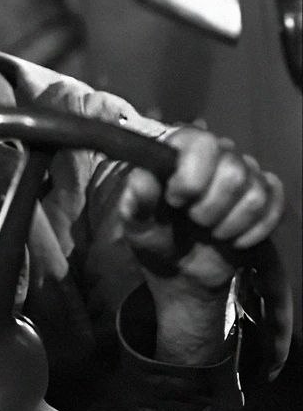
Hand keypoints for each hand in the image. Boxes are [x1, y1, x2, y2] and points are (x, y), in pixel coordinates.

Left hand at [115, 127, 282, 291]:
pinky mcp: (266, 194)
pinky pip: (275, 206)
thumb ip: (136, 201)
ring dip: (229, 223)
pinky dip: (252, 231)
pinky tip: (232, 238)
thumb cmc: (155, 235)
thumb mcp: (136, 223)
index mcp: (179, 151)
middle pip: (234, 169)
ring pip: (255, 192)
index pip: (200, 142)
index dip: (191, 176)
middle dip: (210, 207)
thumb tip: (141, 178)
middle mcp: (216, 154)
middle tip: (194, 220)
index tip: (175, 200)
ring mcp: (245, 173)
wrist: (182, 269)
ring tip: (210, 231)